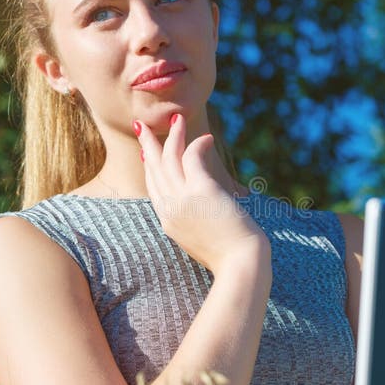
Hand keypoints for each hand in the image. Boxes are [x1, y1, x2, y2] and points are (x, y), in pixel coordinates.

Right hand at [135, 115, 269, 273]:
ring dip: (173, 137)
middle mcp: (170, 210)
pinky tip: (207, 138)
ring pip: (169, 159)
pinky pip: (192, 157)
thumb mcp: (204, 238)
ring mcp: (182, 199)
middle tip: (144, 126)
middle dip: (149, 146)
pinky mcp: (200, 190)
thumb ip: (197, 220)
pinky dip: (198, 144)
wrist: (240, 265)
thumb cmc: (231, 256)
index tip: (148, 151)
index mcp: (169, 223)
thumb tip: (205, 205)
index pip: (153, 188)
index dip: (149, 167)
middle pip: (154, 170)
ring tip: (177, 120)